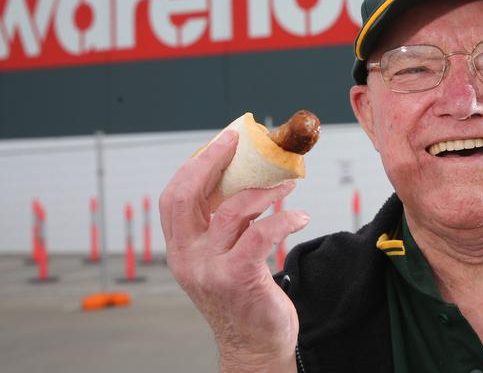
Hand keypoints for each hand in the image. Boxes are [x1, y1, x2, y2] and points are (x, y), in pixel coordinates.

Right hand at [159, 130, 308, 371]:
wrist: (253, 345)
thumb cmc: (242, 296)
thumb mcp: (220, 258)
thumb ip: (221, 225)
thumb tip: (245, 179)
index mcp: (179, 248)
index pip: (173, 196)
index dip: (196, 165)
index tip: (222, 143)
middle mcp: (186, 257)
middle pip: (187, 195)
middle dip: (215, 162)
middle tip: (242, 145)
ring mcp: (209, 269)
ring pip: (233, 210)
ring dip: (265, 191)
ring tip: (288, 185)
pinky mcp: (237, 278)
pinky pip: (262, 233)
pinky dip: (285, 218)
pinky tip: (301, 217)